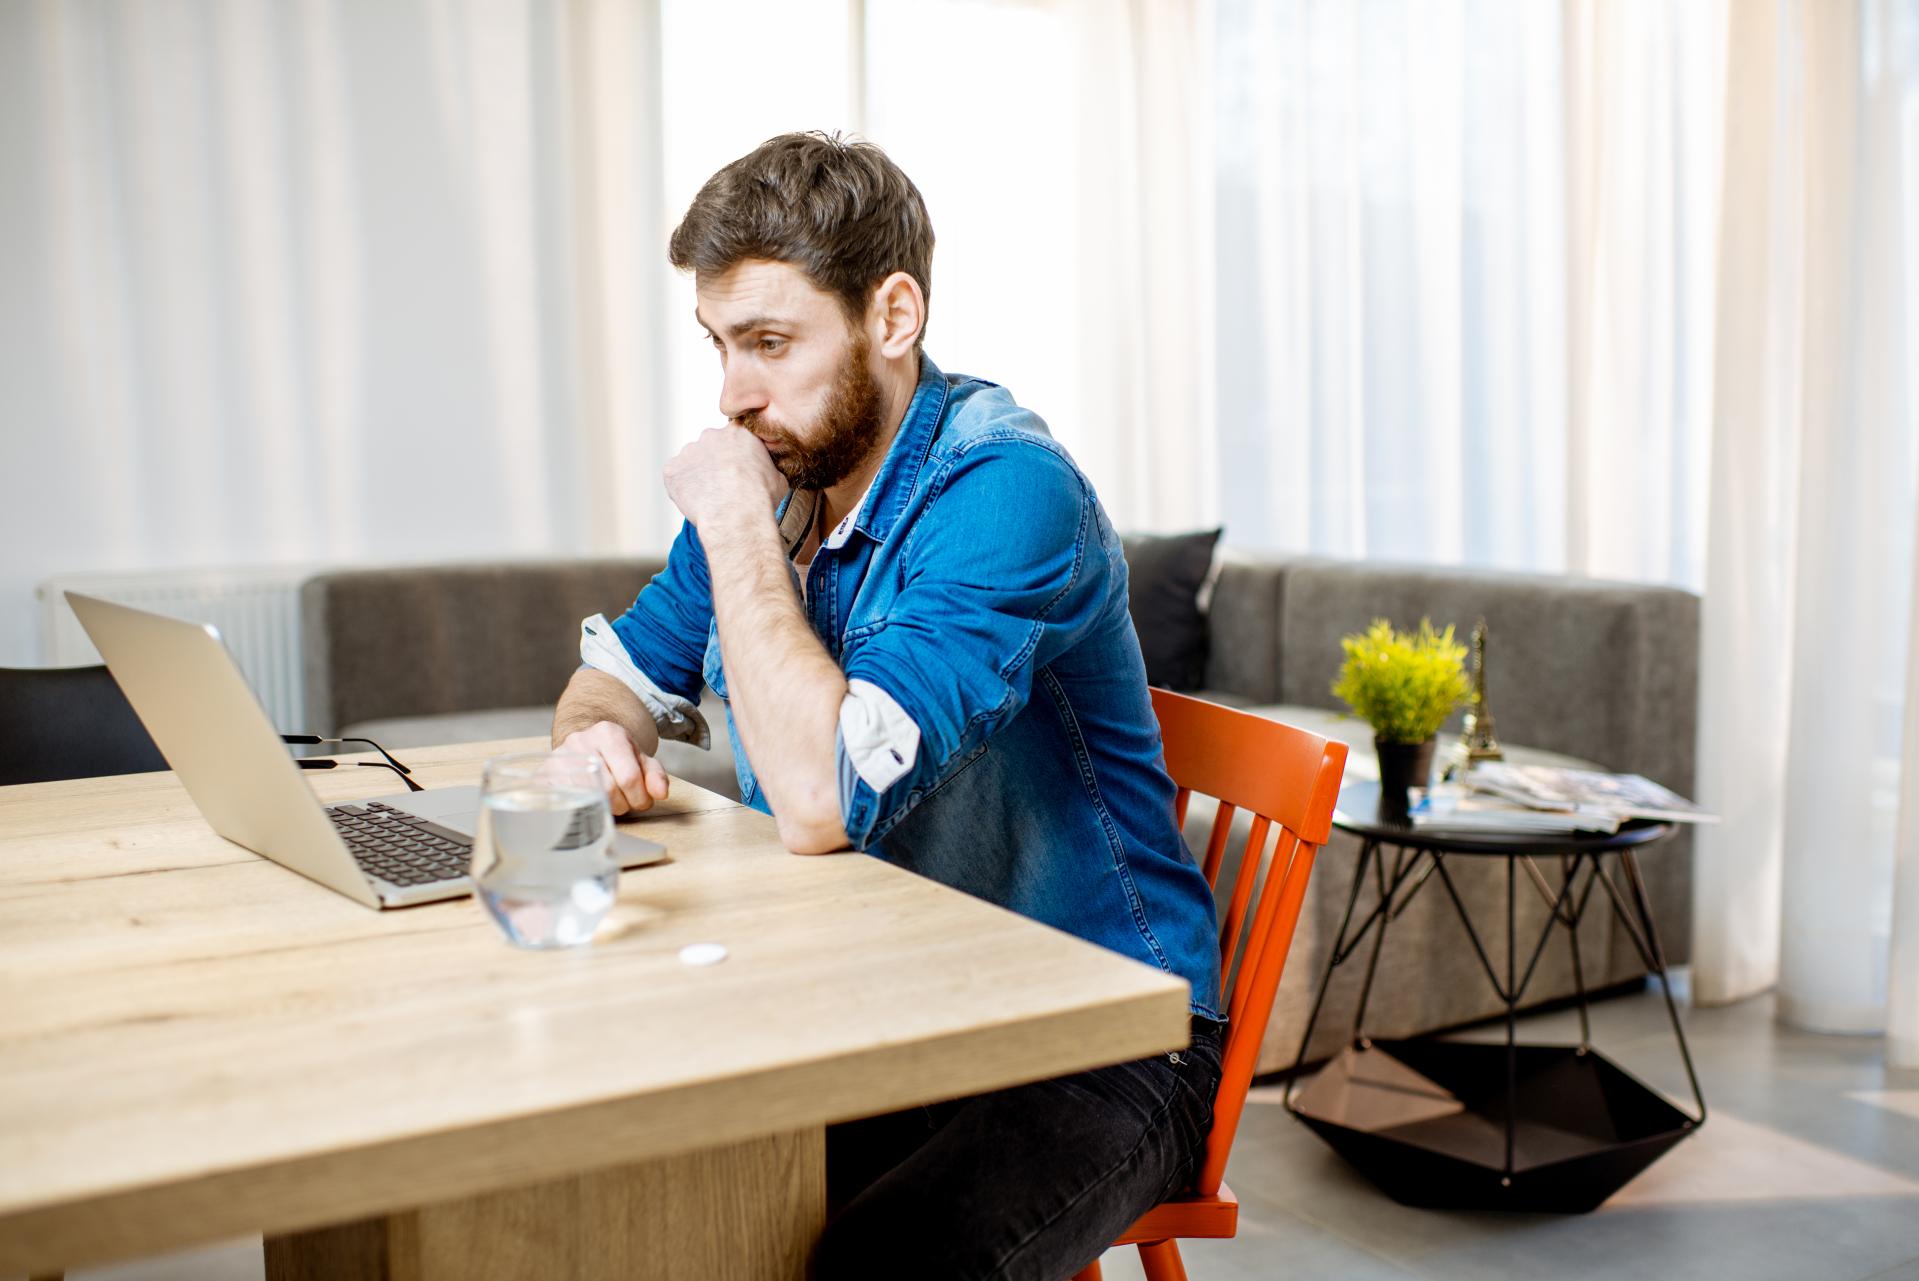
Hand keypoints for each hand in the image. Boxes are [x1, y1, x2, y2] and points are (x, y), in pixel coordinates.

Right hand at [556, 720, 669, 815]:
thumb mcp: (639, 759)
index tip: (641, 801)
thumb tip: (660, 793)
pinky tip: (588, 805)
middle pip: (608, 790)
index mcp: (608, 733)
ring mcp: (558, 758)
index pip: (629, 777)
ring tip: (608, 802)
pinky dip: (580, 809)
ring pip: (587, 798)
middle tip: (624, 803)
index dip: (640, 797)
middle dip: (622, 804)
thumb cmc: (615, 756)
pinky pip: (564, 802)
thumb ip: (655, 775)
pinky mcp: (543, 775)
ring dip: (603, 808)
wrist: (584, 745)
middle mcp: (580, 742)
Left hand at [663, 425, 787, 530]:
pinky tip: (696, 502)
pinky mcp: (672, 469)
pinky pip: (675, 477)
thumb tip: (770, 476)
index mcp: (738, 433)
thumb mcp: (778, 479)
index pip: (733, 437)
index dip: (735, 455)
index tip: (737, 469)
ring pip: (691, 462)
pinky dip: (681, 488)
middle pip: (710, 447)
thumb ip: (767, 469)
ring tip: (710, 498)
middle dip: (714, 464)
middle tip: (723, 486)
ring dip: (697, 475)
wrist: (736, 514)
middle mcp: (711, 436)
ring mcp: (689, 451)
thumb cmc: (759, 498)